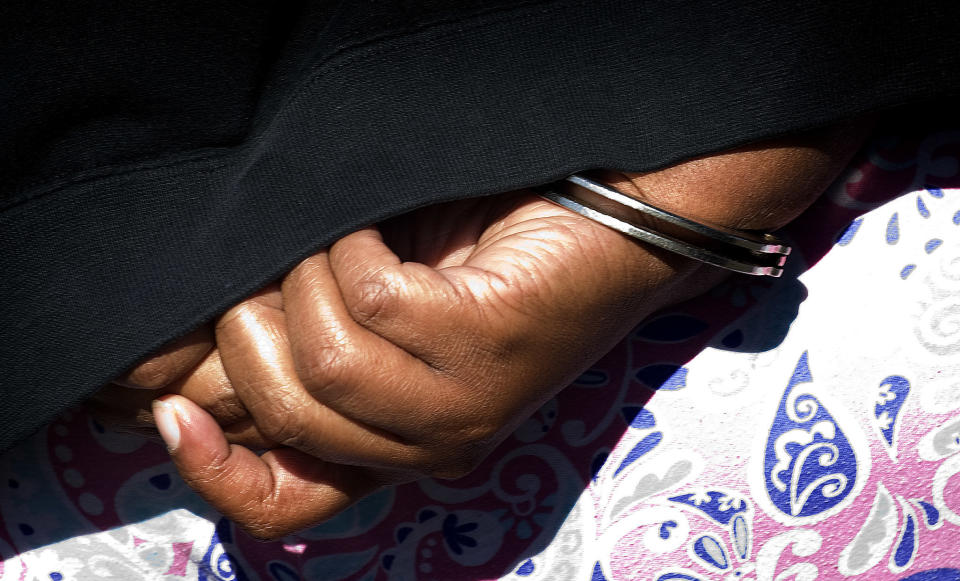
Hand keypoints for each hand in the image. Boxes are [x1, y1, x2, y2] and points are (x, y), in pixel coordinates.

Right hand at [94, 122, 868, 537]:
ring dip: (312, 276)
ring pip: (322, 355)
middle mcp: (430, 444)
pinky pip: (372, 298)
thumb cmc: (490, 254)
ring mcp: (464, 401)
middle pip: (285, 410)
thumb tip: (218, 337)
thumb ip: (315, 342)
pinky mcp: (489, 344)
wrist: (610, 218)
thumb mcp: (386, 312)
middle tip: (296, 270)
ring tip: (358, 245)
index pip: (286, 505)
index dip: (212, 473)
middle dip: (256, 324)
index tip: (169, 414)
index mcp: (399, 447)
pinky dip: (359, 247)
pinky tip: (394, 234)